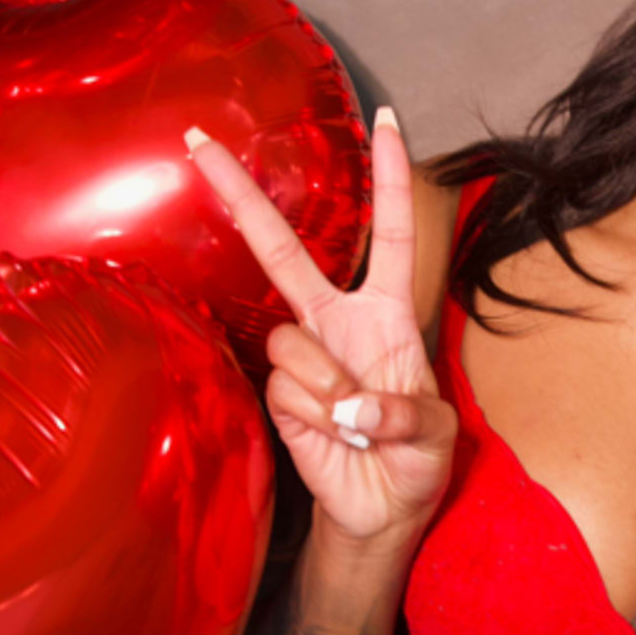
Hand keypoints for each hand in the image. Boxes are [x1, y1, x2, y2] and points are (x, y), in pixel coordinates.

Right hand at [183, 107, 458, 549]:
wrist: (379, 513)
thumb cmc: (416, 464)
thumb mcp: (435, 437)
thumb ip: (404, 413)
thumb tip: (352, 405)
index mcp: (388, 313)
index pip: (391, 234)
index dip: (389, 179)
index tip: (386, 122)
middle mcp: (337, 322)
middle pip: (284, 251)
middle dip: (242, 196)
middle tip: (200, 143)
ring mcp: (303, 356)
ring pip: (290, 342)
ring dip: (327, 386)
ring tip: (355, 424)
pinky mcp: (278, 395)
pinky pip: (285, 387)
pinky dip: (315, 414)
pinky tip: (333, 435)